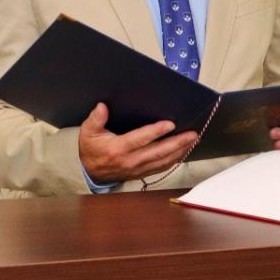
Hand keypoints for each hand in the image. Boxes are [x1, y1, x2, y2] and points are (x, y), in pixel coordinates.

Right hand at [79, 102, 198, 183]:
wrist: (91, 173)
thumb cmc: (92, 149)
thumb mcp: (88, 132)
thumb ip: (95, 119)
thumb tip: (102, 106)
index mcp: (118, 149)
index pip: (140, 139)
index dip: (156, 132)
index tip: (170, 124)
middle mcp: (130, 161)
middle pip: (158, 152)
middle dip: (177, 142)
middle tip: (192, 133)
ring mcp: (138, 169)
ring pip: (163, 161)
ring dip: (180, 151)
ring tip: (192, 140)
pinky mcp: (143, 173)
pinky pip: (162, 167)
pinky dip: (175, 160)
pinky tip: (183, 152)